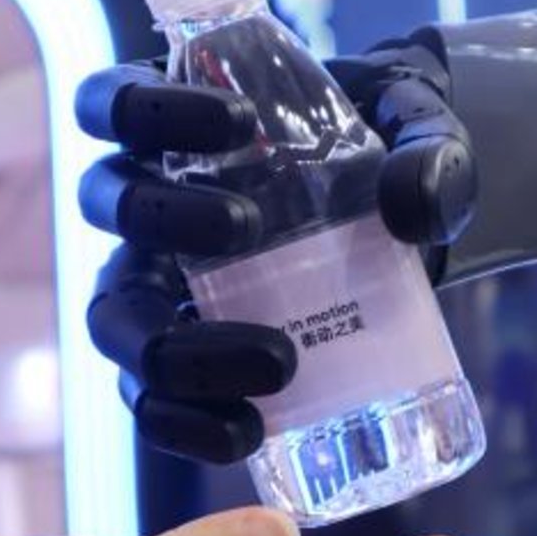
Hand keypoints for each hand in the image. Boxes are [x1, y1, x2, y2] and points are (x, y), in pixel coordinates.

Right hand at [75, 42, 475, 462]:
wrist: (398, 227)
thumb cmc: (382, 157)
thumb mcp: (419, 134)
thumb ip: (431, 152)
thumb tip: (413, 208)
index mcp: (176, 130)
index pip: (114, 103)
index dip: (149, 107)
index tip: (240, 123)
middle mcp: (145, 206)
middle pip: (105, 203)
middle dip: (166, 217)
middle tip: (249, 229)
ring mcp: (153, 287)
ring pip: (114, 317)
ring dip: (176, 347)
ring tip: (278, 360)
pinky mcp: (178, 357)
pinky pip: (147, 401)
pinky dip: (185, 426)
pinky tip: (250, 432)